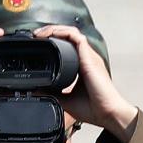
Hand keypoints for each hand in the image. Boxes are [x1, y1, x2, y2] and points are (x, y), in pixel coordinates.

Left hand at [35, 24, 137, 138]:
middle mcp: (86, 58)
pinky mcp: (89, 56)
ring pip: (70, 32)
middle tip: (35, 37)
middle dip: (50, 33)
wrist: (107, 113)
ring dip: (54, 29)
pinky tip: (49, 34)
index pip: (67, 47)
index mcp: (82, 67)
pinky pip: (75, 35)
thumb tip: (36, 90)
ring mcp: (89, 56)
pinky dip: (61, 31)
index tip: (38, 46)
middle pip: (67, 36)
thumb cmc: (94, 109)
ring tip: (39, 33)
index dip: (52, 43)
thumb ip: (52, 93)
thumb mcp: (66, 100)